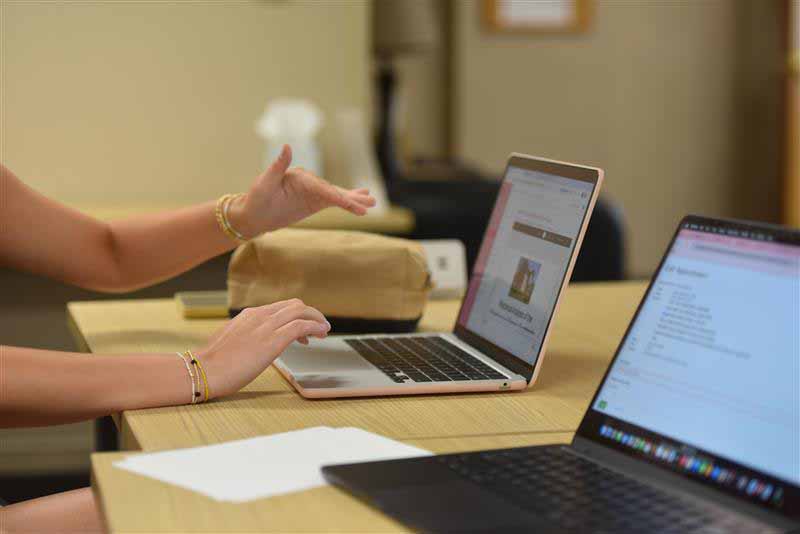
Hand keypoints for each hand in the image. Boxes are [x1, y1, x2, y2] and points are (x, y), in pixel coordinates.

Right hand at [196, 299, 329, 398]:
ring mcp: (266, 326)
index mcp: (249, 315)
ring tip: (324, 331)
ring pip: (301, 311)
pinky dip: (315, 327)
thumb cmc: (213, 363)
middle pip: (294, 305)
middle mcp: (259, 316)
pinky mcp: (273, 340)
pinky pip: (301, 326)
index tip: (303, 330)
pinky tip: (321, 334)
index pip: (280, 307)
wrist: (203, 371)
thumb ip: (246, 337)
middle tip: (319, 328)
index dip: (296, 316)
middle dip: (311, 314)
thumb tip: (254, 344)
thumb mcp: (231, 341)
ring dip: (317, 319)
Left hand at [228, 144, 376, 236]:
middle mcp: (309, 182)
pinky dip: (349, 203)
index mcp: (299, 176)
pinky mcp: (315, 203)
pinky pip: (335, 202)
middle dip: (351, 198)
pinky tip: (362, 203)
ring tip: (373, 202)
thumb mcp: (264, 183)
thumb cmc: (256, 198)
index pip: (321, 187)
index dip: (335, 195)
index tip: (346, 203)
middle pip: (333, 190)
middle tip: (369, 203)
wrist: (253, 215)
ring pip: (338, 195)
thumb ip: (278, 165)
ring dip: (355, 199)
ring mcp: (314, 193)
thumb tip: (287, 145)